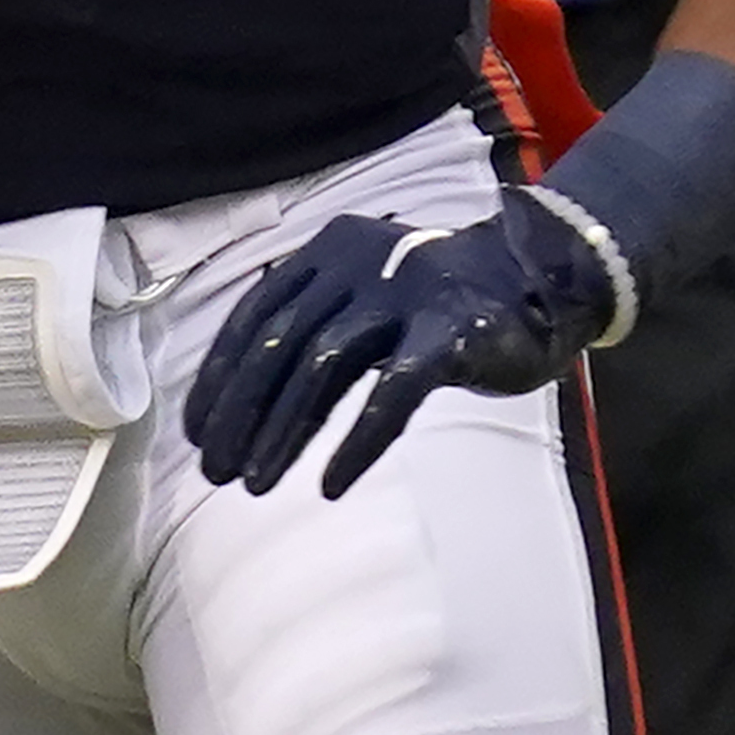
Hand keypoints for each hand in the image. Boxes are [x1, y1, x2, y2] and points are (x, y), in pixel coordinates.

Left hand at [182, 191, 617, 497]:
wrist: (539, 277)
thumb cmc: (436, 301)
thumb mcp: (365, 297)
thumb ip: (314, 329)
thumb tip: (240, 403)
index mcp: (330, 250)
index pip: (257, 314)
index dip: (220, 376)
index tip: (195, 431)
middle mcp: (361, 261)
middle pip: (282, 343)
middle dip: (241, 412)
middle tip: (215, 471)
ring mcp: (406, 292)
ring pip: (324, 366)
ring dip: (282, 432)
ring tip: (256, 484)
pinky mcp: (450, 330)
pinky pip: (393, 392)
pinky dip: (357, 442)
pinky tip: (331, 484)